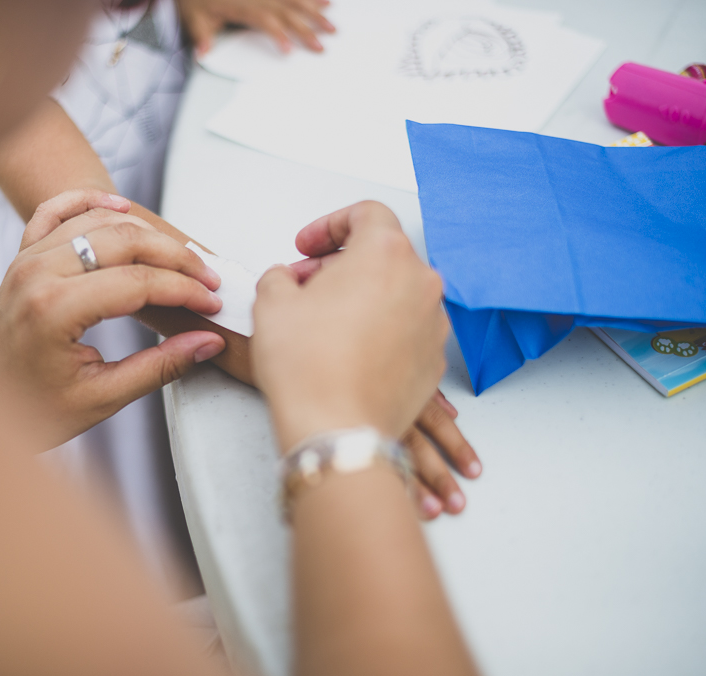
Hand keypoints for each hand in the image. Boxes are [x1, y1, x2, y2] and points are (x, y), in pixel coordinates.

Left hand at [0, 189, 225, 447]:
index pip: (139, 281)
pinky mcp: (22, 257)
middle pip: (125, 240)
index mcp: (55, 309)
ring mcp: (26, 259)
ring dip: (146, 231)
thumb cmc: (30, 410)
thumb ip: (159, 367)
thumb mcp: (101, 397)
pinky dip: (90, 202)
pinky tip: (121, 207)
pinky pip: (56, 211)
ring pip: (98, 220)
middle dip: (176, 257)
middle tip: (207, 279)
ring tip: (181, 255)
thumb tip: (208, 343)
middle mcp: (38, 273)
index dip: (184, 290)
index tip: (212, 304)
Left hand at [177, 0, 335, 56]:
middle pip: (288, 11)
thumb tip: (201, 53)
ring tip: (332, 19)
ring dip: (315, 9)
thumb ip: (202, 36)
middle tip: (324, 44)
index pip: (266, 21)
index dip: (278, 35)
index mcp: (243, 6)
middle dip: (308, 28)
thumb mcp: (195, 18)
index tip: (289, 51)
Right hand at [255, 201, 480, 517]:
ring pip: (396, 293)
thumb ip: (280, 276)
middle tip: (305, 287)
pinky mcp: (433, 361)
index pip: (365, 214)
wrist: (337, 430)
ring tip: (325, 323)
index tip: (306, 247)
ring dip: (362, 298)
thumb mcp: (271, 303)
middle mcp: (420, 283)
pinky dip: (380, 331)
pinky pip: (406, 331)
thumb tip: (287, 281)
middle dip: (341, 265)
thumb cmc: (308, 367)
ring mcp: (433, 324)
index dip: (329, 226)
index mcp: (385, 253)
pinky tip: (348, 352)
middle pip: (382, 255)